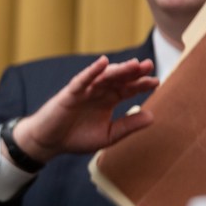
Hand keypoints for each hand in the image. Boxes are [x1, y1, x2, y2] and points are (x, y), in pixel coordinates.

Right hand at [12, 56, 158, 163]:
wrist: (50, 143)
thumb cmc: (76, 138)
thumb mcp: (108, 135)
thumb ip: (128, 126)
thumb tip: (153, 116)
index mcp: (108, 101)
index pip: (127, 89)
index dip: (141, 85)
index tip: (156, 82)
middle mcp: (98, 92)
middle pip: (118, 79)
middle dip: (133, 72)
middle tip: (148, 65)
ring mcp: (84, 91)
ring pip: (104, 77)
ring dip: (118, 69)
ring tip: (133, 64)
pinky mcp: (70, 93)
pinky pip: (82, 79)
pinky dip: (92, 71)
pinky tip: (103, 63)